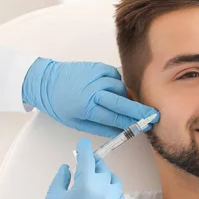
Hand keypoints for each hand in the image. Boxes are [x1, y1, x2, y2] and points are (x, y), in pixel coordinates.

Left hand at [22, 58, 158, 137]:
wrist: (45, 81)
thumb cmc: (59, 104)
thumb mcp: (77, 123)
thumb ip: (101, 127)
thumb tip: (122, 130)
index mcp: (86, 107)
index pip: (116, 117)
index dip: (133, 122)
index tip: (146, 125)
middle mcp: (93, 90)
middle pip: (122, 102)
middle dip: (140, 110)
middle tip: (153, 116)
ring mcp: (97, 76)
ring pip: (121, 88)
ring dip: (125, 97)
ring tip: (122, 104)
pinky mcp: (98, 67)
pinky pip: (116, 78)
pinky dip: (118, 85)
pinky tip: (112, 90)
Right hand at [44, 139, 124, 198]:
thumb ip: (60, 179)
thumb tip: (67, 167)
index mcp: (86, 183)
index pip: (87, 158)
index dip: (84, 149)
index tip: (83, 144)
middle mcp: (104, 188)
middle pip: (102, 168)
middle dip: (94, 164)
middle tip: (87, 166)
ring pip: (113, 180)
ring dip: (104, 177)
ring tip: (95, 183)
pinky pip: (118, 194)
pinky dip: (111, 191)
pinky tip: (102, 197)